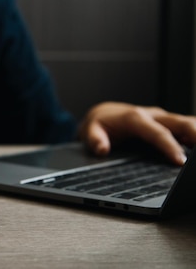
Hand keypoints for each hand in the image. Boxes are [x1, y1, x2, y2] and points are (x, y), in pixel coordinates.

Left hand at [78, 101, 195, 164]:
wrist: (104, 114)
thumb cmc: (100, 124)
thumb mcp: (91, 130)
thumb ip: (94, 139)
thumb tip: (102, 149)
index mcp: (135, 118)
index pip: (157, 132)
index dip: (169, 146)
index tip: (180, 161)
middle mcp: (152, 115)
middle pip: (181, 122)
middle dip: (195, 134)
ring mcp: (162, 118)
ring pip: (187, 122)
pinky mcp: (168, 123)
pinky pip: (186, 127)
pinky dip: (195, 135)